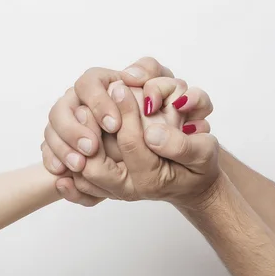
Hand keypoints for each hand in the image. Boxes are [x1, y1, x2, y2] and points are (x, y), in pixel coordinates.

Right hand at [42, 57, 172, 174]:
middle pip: (62, 107)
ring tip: (80, 165)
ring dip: (62, 148)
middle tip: (91, 148)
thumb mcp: (166, 89)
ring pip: (52, 130)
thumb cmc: (164, 113)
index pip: (89, 83)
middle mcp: (82, 101)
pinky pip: (49, 153)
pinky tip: (64, 176)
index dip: (97, 103)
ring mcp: (71, 124)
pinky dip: (54, 163)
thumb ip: (152, 74)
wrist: (164, 145)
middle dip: (73, 129)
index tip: (114, 125)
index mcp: (103, 82)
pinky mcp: (66, 146)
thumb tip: (131, 75)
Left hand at [72, 83, 219, 210]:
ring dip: (73, 148)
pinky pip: (81, 182)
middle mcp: (130, 189)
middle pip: (95, 166)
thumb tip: (152, 134)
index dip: (125, 112)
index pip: (130, 143)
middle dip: (88, 132)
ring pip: (83, 175)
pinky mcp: (108, 187)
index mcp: (152, 179)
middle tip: (86, 102)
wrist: (191, 185)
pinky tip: (69, 138)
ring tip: (75, 115)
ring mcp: (117, 190)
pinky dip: (70, 165)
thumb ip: (182, 145)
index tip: (120, 84)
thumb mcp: (205, 152)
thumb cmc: (200, 165)